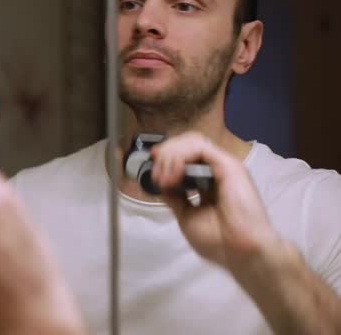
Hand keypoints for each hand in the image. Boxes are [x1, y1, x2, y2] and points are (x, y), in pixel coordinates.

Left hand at [151, 132, 283, 271]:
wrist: (241, 252)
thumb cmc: (219, 239)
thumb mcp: (187, 216)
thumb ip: (175, 198)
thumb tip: (161, 185)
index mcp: (208, 181)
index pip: (185, 155)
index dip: (166, 155)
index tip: (152, 167)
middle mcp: (216, 169)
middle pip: (186, 143)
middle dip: (165, 154)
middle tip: (156, 176)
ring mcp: (223, 165)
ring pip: (192, 141)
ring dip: (171, 155)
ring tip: (165, 179)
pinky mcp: (228, 165)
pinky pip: (199, 147)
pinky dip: (180, 157)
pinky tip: (175, 176)